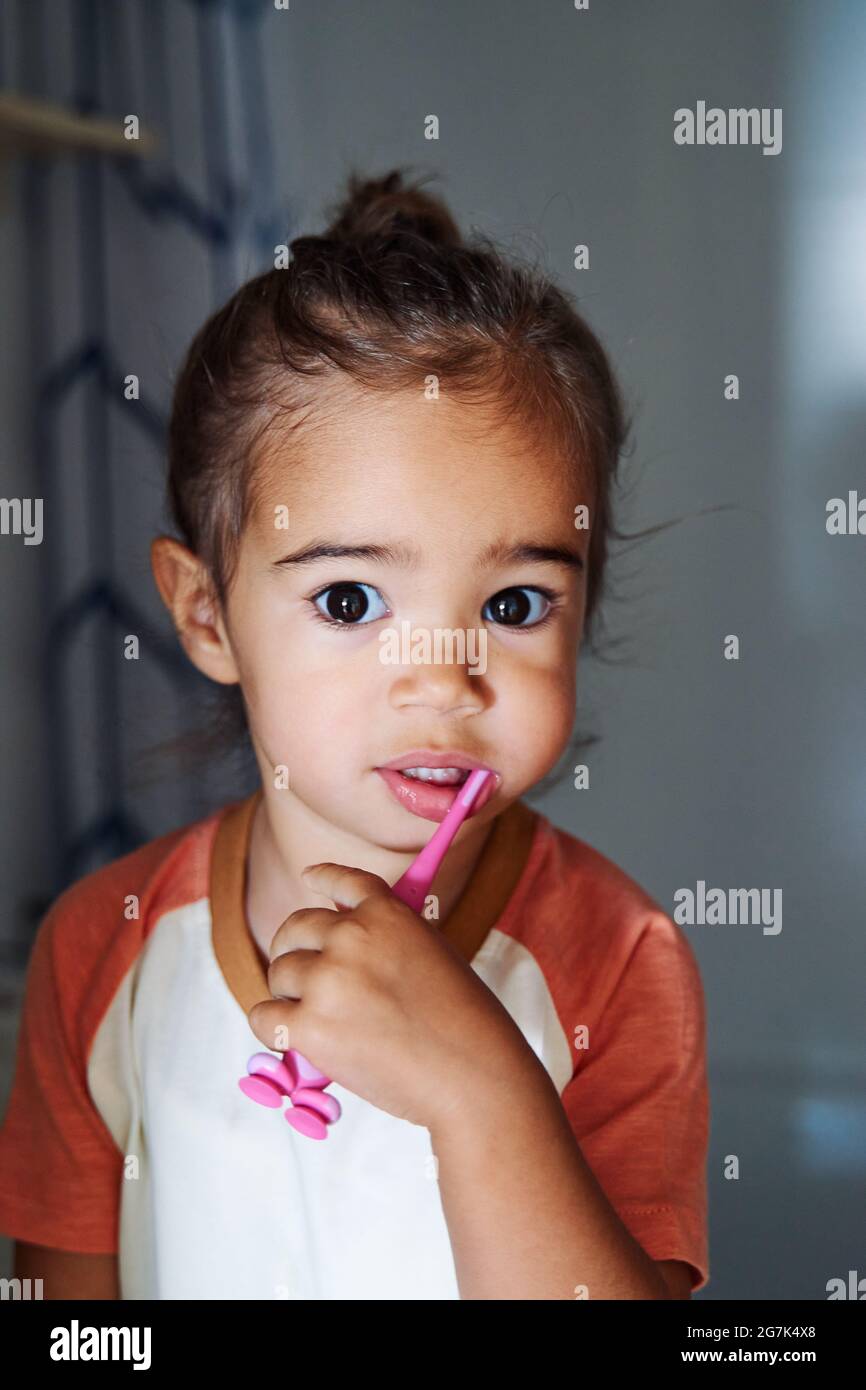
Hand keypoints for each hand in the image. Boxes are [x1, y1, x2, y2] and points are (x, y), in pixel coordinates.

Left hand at [247, 861, 537, 1131]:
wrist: (471, 1074)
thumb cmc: (464, 1022)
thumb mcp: (433, 953)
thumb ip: (389, 939)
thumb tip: (344, 941)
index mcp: (387, 914)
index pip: (342, 881)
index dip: (322, 878)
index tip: (310, 878)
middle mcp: (351, 937)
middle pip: (295, 928)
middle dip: (294, 947)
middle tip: (300, 972)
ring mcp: (327, 980)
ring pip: (278, 973)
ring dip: (288, 991)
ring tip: (314, 1015)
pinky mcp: (308, 1026)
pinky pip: (264, 1015)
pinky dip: (273, 1025)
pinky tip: (291, 1036)